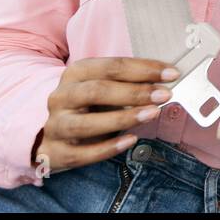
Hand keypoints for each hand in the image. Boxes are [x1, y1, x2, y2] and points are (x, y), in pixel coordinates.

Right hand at [33, 57, 178, 177]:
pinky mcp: (54, 153)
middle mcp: (61, 97)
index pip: (111, 66)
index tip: (171, 73)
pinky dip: (107, 148)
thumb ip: (128, 82)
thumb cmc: (87, 104)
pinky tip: (131, 141)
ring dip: (123, 118)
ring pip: (86, 124)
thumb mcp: (102, 86)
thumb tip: (166, 79)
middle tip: (165, 95)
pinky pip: (80, 153)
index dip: (143, 68)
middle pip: (97, 91)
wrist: (48, 132)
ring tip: (153, 114)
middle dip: (134, 92)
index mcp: (75, 73)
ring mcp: (55, 125)